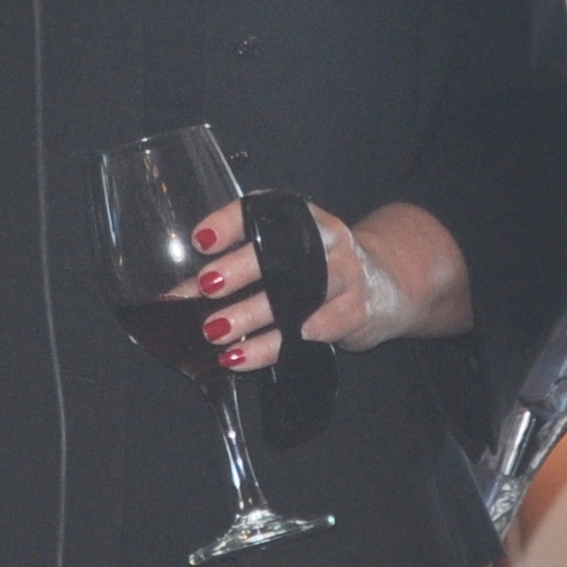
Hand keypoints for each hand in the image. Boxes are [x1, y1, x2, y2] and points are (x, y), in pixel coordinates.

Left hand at [182, 199, 472, 371]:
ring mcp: (345, 274)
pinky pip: (316, 330)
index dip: (231, 222)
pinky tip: (247, 356)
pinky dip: (277, 345)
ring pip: (300, 293)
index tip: (200, 239)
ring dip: (253, 314)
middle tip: (205, 285)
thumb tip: (178, 297)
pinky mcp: (356, 311)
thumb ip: (236, 271)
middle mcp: (326, 238)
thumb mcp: (286, 258)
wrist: (388, 284)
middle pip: (283, 250)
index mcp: (301, 218)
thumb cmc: (317, 270)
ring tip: (215, 332)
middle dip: (241, 268)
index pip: (264, 209)